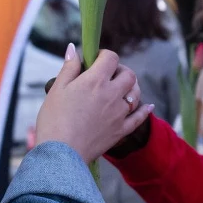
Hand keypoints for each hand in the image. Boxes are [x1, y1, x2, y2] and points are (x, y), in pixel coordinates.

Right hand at [35, 44, 153, 162]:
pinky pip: (139, 118)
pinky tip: (148, 106)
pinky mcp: (121, 130)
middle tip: (109, 75)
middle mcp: (112, 94)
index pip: (110, 57)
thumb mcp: (57, 89)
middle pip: (128, 75)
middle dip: (120, 70)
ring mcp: (119, 113)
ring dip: (132, 87)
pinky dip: (145, 110)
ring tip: (122, 88)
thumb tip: (73, 48)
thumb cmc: (54, 120)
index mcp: (95, 81)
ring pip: (136, 94)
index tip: (96, 60)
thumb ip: (69, 67)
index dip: (104, 55)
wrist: (61, 153)